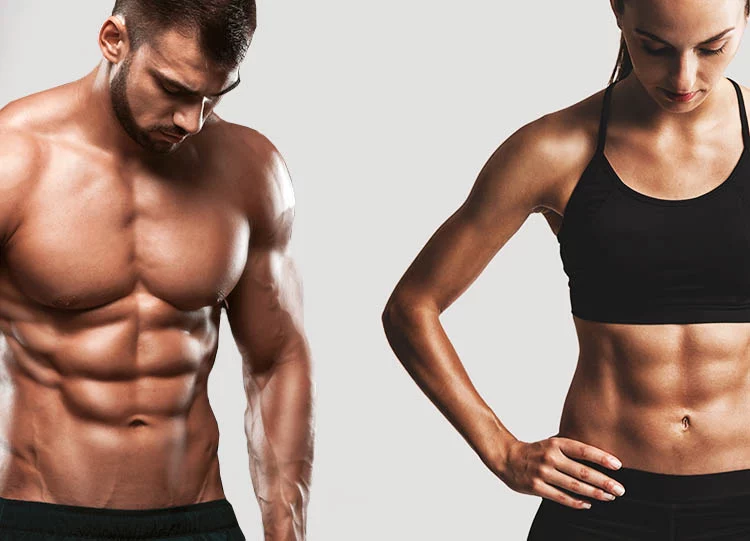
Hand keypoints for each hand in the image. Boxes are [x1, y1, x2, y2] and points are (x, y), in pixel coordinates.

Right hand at [498, 437, 625, 508]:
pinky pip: (560, 497)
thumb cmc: (535, 452)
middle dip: (604, 481)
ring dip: (594, 493)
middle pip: (582, 471)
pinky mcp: (536, 487)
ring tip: (608, 497)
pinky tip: (588, 504)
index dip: (601, 457)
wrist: (507, 457)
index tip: (618, 465)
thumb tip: (599, 459)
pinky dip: (576, 502)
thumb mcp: (551, 444)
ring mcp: (542, 472)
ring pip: (574, 486)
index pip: (583, 450)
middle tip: (620, 489)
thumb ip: (570, 450)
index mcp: (555, 444)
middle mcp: (550, 457)